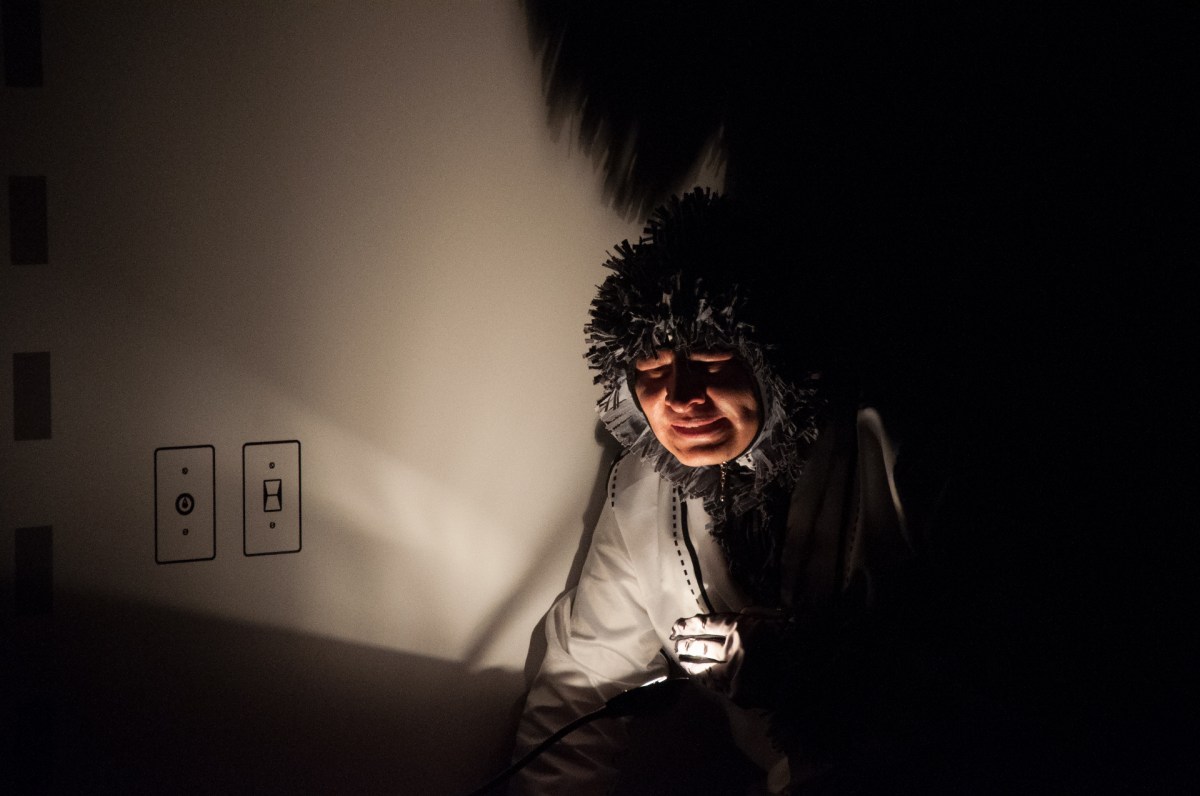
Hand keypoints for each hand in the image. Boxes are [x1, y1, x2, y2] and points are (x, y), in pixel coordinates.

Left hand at [670, 609, 789, 706]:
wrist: (809, 672)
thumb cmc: (793, 639)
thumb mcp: (774, 618)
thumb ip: (751, 615)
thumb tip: (732, 618)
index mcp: (742, 626)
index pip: (705, 624)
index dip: (688, 625)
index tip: (676, 626)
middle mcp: (733, 648)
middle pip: (700, 645)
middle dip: (685, 644)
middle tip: (677, 643)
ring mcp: (734, 672)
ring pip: (702, 667)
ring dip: (689, 662)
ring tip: (681, 659)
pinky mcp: (737, 692)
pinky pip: (713, 685)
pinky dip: (701, 680)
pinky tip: (695, 676)